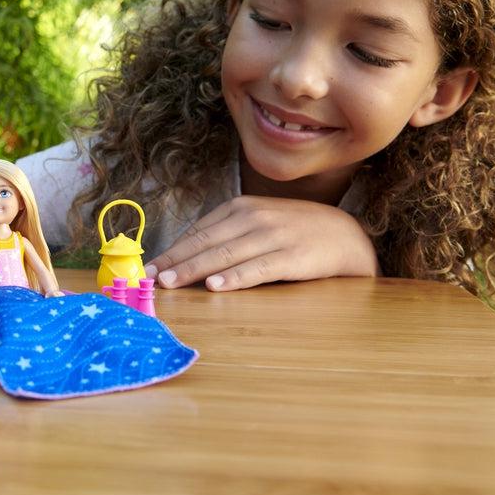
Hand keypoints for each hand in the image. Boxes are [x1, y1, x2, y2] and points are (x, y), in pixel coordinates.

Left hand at [145, 196, 380, 291]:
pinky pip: (258, 268)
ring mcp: (273, 236)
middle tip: (150, 278)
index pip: (198, 231)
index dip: (172, 250)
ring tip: (171, 283)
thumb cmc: (294, 232)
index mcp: (241, 208)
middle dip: (175, 261)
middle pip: (206, 242)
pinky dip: (235, 277)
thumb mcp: (258, 223)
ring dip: (195, 269)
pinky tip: (216, 286)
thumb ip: (227, 235)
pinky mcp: (292, 256)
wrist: (345, 236)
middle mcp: (254, 218)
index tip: (148, 268)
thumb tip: (186, 257)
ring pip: (226, 255)